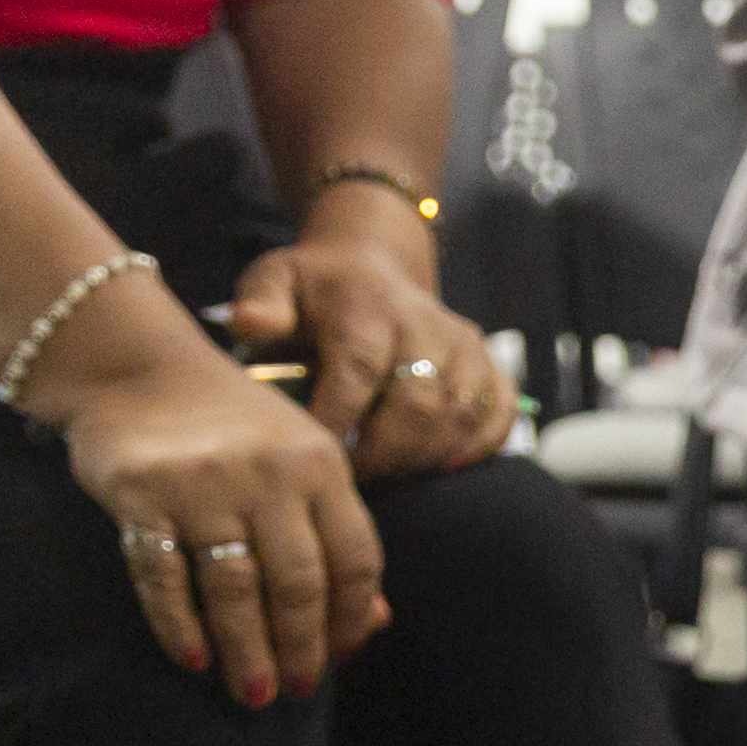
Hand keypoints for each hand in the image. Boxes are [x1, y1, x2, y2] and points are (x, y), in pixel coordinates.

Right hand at [56, 359, 388, 702]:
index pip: (355, 559)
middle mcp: (268, 476)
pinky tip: (195, 661)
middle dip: (302, 648)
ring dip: (247, 651)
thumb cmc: (231, 425)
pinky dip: (180, 626)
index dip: (352, 619)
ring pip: (236, 589)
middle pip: (298, 583)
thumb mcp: (300, 462)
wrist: (135, 367)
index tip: (341, 659)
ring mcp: (203, 486)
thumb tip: (377, 621)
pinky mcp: (141, 495)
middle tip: (297, 692)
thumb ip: (336, 532)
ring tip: (254, 696)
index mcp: (321, 466)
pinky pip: (165, 576)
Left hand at [224, 236, 514, 479]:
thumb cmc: (314, 289)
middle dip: (383, 453)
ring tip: (387, 476)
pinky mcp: (491, 365)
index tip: (316, 454)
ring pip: (458, 416)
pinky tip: (442, 467)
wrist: (374, 265)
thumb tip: (249, 322)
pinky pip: (498, 414)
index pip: (359, 370)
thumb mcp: (276, 280)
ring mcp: (466, 347)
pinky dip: (477, 447)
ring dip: (423, 457)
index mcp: (367, 307)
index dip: (340, 419)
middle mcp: (425, 325)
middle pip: (417, 403)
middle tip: (351, 480)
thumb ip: (261, 302)